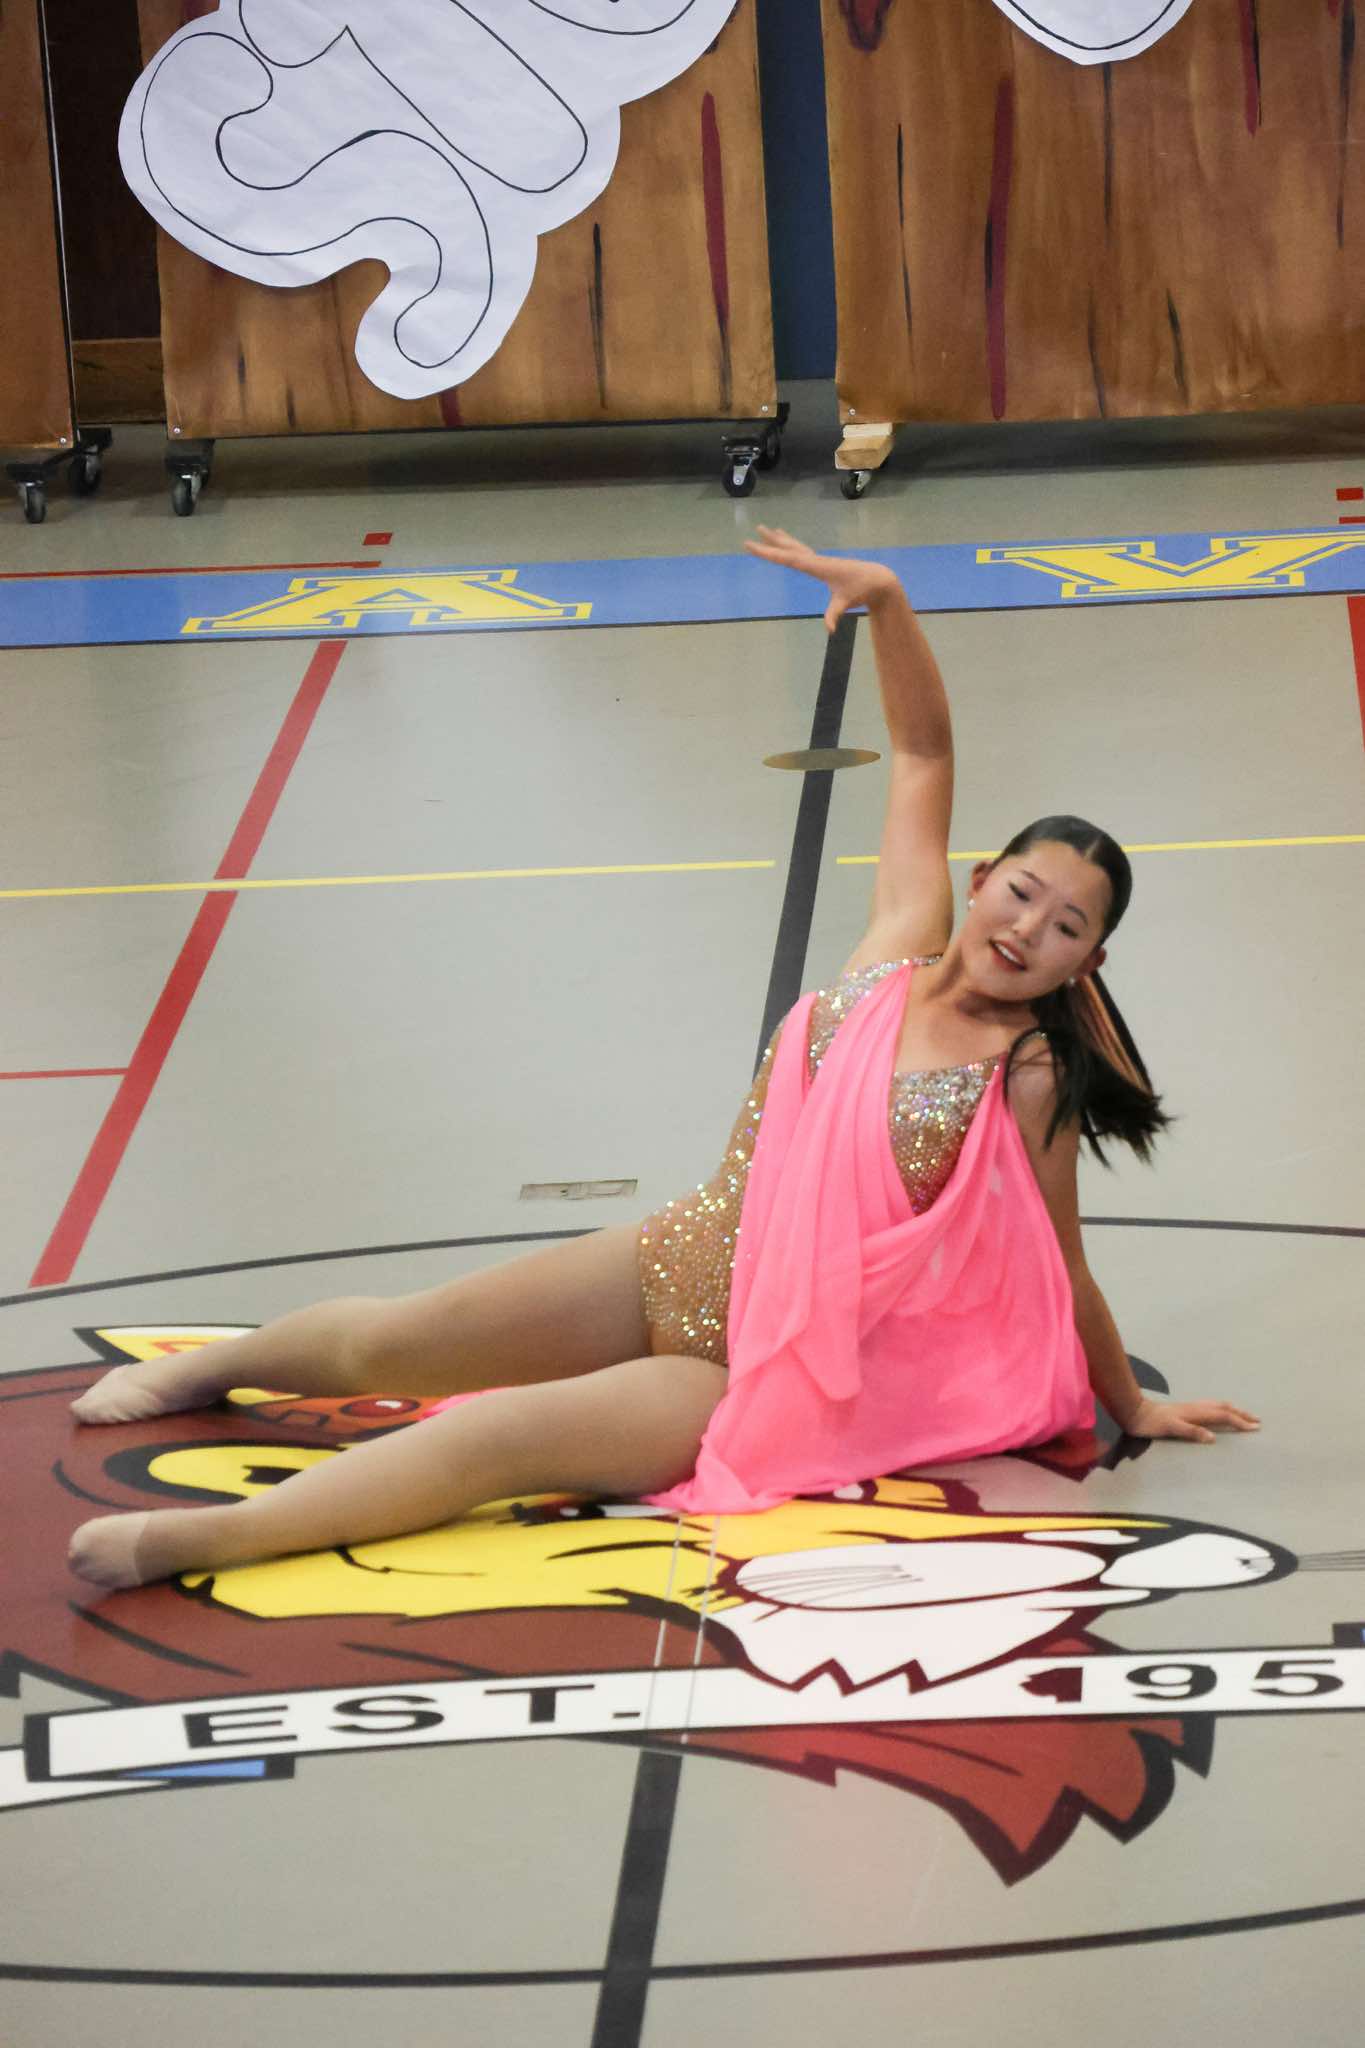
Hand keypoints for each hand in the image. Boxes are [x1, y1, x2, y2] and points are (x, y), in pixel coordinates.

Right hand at [744, 526, 897, 632]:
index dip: (770, 553)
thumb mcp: (846, 602)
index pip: (788, 558)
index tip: (754, 545)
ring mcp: (820, 560)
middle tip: (757, 529)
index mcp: (817, 566)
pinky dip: (793, 546)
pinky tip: (789, 544)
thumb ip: (835, 614)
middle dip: (772, 541)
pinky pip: (803, 552)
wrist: (877, 580)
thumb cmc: (861, 590)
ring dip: (782, 539)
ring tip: (769, 530)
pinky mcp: (824, 564)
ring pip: (796, 547)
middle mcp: (817, 560)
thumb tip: (830, 629)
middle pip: (790, 548)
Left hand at [1123, 1398, 1261, 1445]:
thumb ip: (1191, 1432)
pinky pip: (1211, 1407)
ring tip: (1244, 1415)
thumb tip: (1213, 1438)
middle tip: (1257, 1421)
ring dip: (1234, 1410)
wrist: (1135, 1411)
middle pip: (1224, 1408)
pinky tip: (1219, 1414)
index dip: (1240, 1422)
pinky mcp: (1186, 1409)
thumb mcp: (1171, 1428)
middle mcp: (1196, 1407)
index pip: (1223, 1416)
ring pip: (1218, 1406)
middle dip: (1241, 1414)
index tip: (1254, 1428)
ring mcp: (1192, 1407)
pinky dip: (1223, 1409)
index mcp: (1196, 1412)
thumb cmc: (1152, 1423)